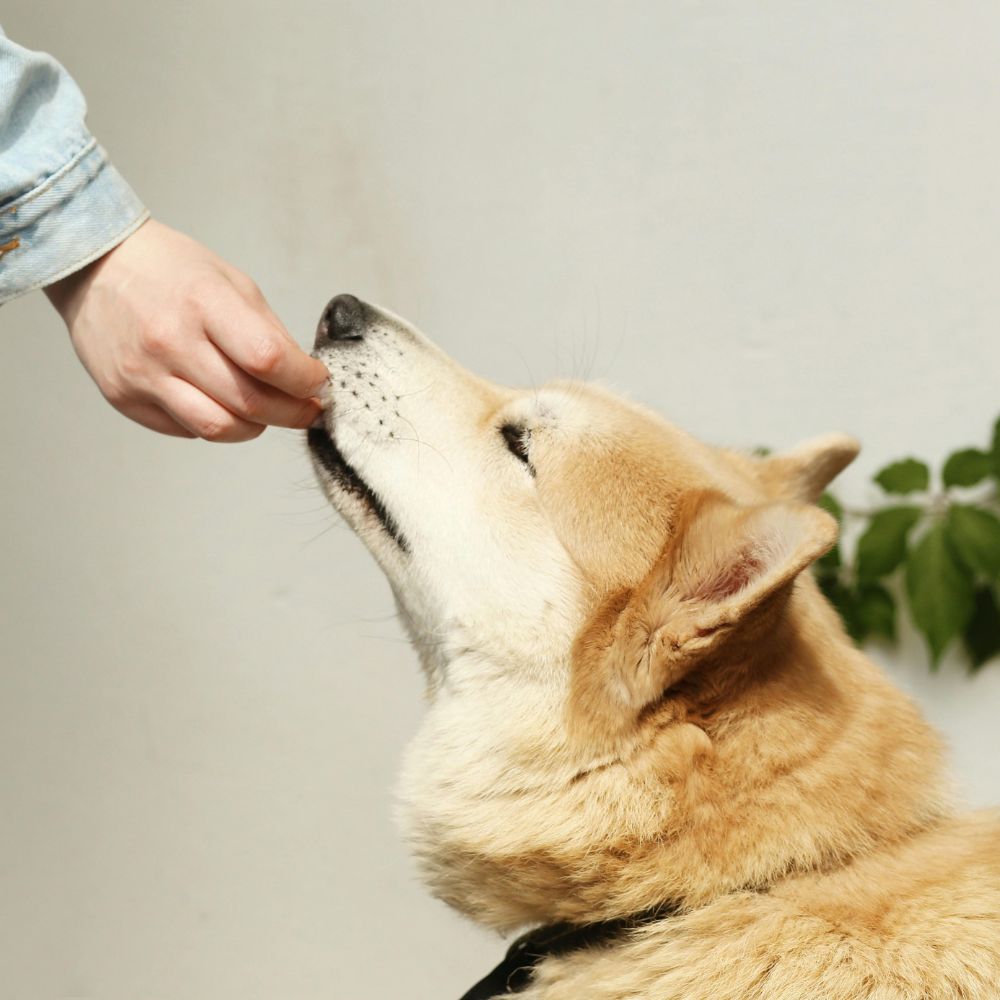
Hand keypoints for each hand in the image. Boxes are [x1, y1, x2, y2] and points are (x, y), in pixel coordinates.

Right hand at [45, 219, 328, 440]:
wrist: (95, 266)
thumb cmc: (170, 271)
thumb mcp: (232, 282)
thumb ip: (269, 332)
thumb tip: (304, 377)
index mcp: (203, 303)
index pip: (269, 360)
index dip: (305, 381)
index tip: (319, 384)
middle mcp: (170, 341)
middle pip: (250, 403)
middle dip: (293, 413)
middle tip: (307, 409)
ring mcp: (143, 374)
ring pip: (219, 429)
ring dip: (256, 427)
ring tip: (266, 411)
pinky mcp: (125, 398)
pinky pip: (187, 429)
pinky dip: (215, 423)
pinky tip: (219, 401)